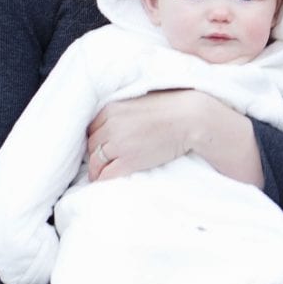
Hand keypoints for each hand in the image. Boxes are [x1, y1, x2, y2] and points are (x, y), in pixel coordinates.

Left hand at [87, 90, 259, 185]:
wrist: (190, 119)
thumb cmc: (172, 108)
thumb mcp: (140, 102)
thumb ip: (124, 111)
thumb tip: (119, 122)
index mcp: (111, 109)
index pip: (92, 128)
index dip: (96, 139)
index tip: (101, 146)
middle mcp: (110, 126)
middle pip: (92, 145)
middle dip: (95, 154)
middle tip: (100, 162)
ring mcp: (118, 144)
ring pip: (95, 161)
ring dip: (96, 169)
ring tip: (98, 175)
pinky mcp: (129, 160)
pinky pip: (106, 174)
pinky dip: (102, 179)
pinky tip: (103, 181)